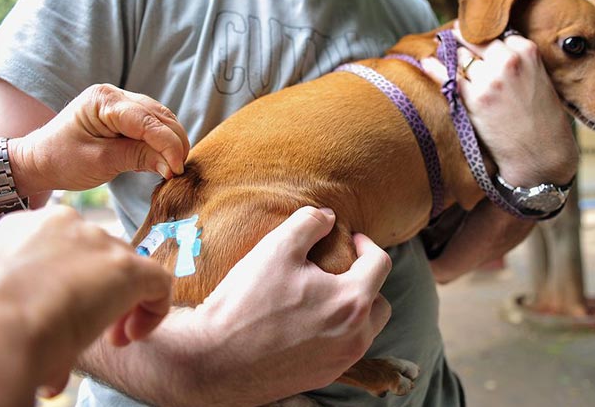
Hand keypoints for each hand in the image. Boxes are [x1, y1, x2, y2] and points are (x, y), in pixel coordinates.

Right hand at [0, 205, 171, 406]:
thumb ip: (19, 299)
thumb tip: (38, 329)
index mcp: (23, 227)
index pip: (64, 245)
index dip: (70, 281)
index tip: (61, 313)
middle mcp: (64, 223)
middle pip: (98, 255)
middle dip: (98, 293)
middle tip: (89, 331)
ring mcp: (97, 242)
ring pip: (127, 268)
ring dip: (123, 304)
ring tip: (110, 338)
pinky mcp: (127, 268)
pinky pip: (159, 282)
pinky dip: (154, 310)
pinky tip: (131, 337)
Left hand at [13, 84, 190, 192]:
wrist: (39, 160)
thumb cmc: (62, 160)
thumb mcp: (100, 162)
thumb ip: (138, 158)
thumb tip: (172, 166)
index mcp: (104, 100)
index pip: (147, 121)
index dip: (168, 144)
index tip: (178, 169)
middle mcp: (115, 94)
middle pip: (159, 116)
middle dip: (174, 143)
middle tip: (180, 171)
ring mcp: (121, 102)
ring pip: (161, 119)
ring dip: (172, 142)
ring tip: (174, 167)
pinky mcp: (125, 114)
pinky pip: (153, 124)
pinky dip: (162, 141)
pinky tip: (164, 159)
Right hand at [188, 207, 392, 404]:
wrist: (214, 359)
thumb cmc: (246, 302)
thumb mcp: (276, 248)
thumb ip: (308, 224)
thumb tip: (328, 217)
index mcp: (351, 301)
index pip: (380, 264)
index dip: (366, 244)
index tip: (349, 239)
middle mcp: (355, 337)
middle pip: (380, 302)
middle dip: (365, 281)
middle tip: (340, 269)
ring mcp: (340, 362)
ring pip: (364, 330)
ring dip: (353, 309)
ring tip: (323, 295)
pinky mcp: (322, 377)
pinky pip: (343, 349)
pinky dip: (335, 332)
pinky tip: (306, 322)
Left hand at [420, 26, 577, 186]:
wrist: (541, 152)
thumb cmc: (541, 116)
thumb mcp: (537, 77)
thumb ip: (517, 59)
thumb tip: (487, 44)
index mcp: (527, 51)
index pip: (496, 34)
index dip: (484, 40)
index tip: (473, 37)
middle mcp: (508, 61)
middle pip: (476, 41)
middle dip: (464, 42)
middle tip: (452, 38)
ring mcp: (489, 80)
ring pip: (462, 58)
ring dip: (452, 57)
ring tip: (443, 52)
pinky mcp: (474, 99)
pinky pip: (448, 77)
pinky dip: (435, 68)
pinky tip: (428, 62)